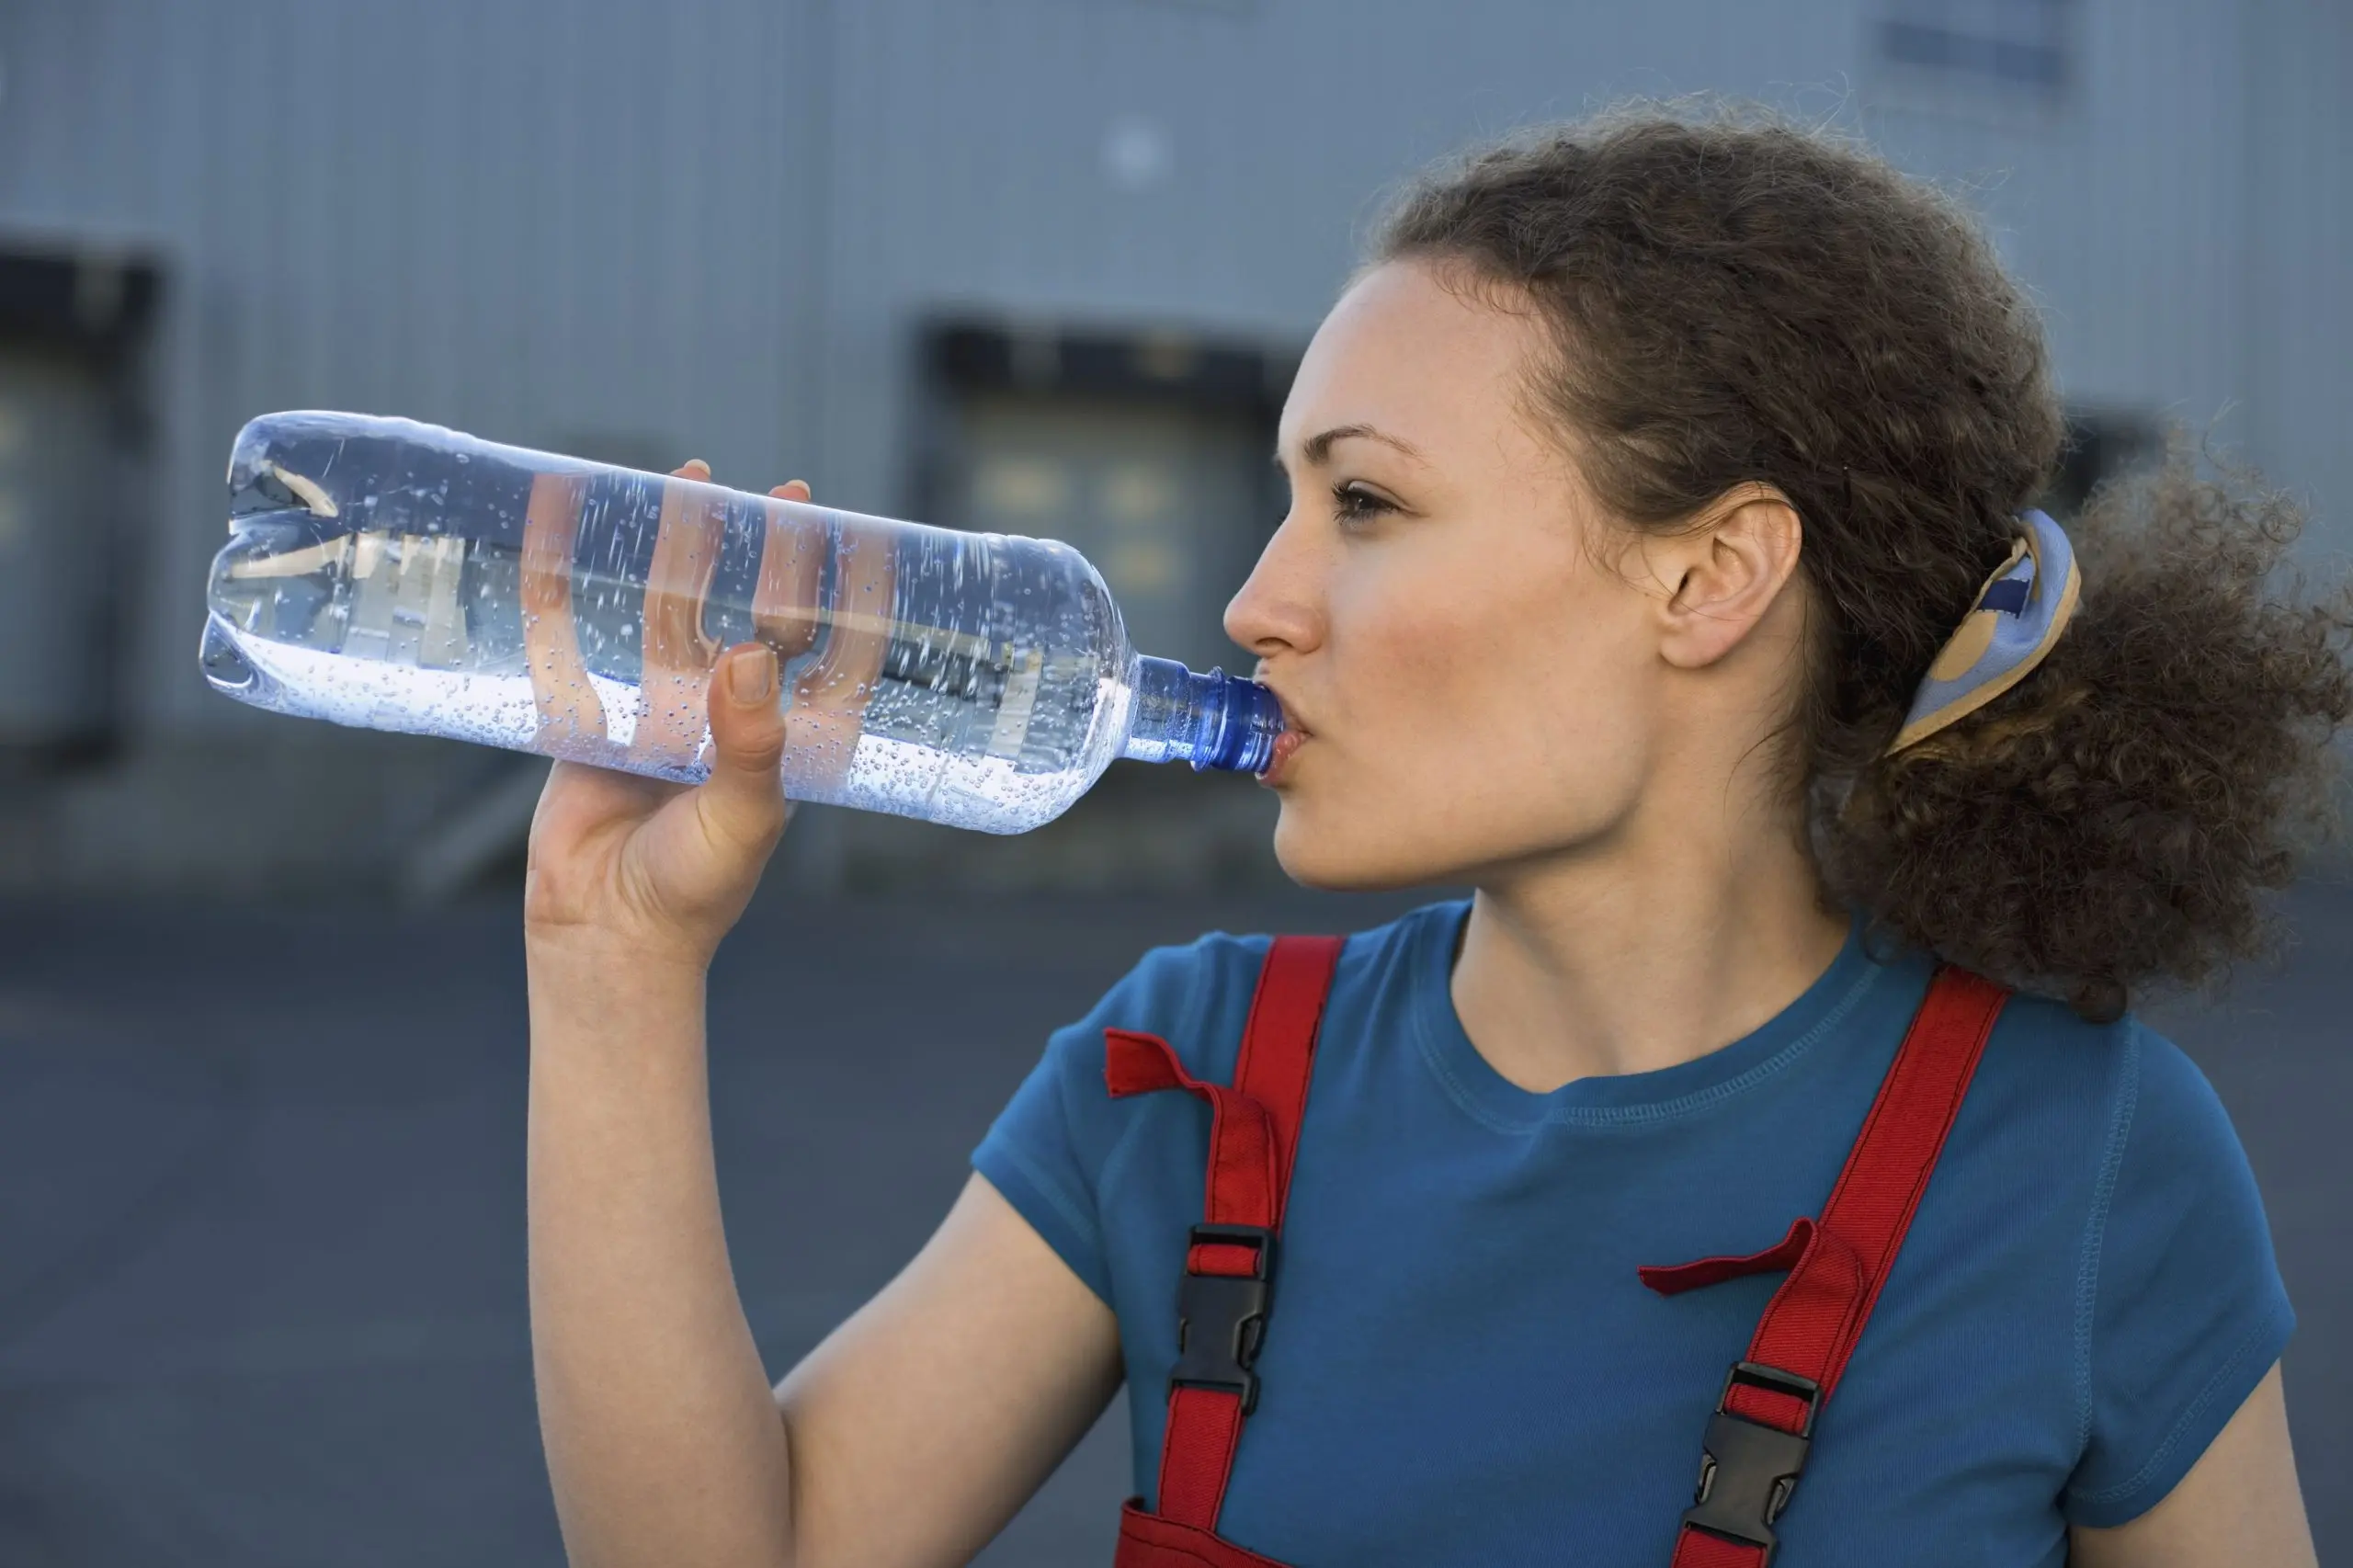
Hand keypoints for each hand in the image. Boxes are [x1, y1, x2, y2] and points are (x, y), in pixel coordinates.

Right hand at [522, 462, 813, 969]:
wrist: (607, 935)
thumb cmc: (695, 889)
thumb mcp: (744, 816)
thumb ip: (752, 741)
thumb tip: (748, 653)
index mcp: (780, 736)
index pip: (822, 649)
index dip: (842, 594)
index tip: (858, 536)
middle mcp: (726, 714)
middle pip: (746, 611)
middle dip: (760, 553)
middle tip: (776, 494)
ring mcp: (658, 709)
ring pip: (669, 609)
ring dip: (677, 549)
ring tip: (688, 483)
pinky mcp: (591, 714)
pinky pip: (576, 634)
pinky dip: (566, 580)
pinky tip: (565, 524)